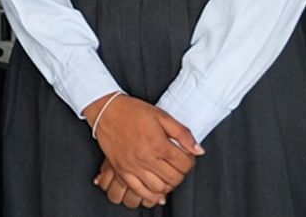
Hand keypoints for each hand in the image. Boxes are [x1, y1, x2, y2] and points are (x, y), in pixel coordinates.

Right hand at [83, 92, 201, 206]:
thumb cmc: (132, 111)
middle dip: (181, 174)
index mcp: (158, 144)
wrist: (106, 110)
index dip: (190, 161)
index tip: (186, 157)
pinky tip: (156, 191)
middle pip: (174, 178)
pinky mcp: (121, 171)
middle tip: (178, 166)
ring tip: (167, 175)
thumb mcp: (162, 116)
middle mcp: (146, 158)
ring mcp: (133, 166)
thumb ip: (182, 133)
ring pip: (159, 188)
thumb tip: (199, 150)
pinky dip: (151, 195)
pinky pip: (139, 191)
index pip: (184, 164)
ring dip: (168, 185)